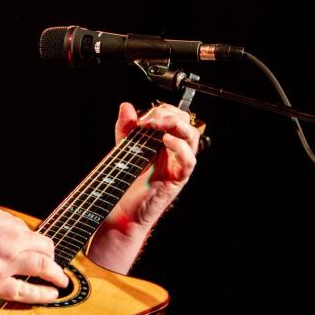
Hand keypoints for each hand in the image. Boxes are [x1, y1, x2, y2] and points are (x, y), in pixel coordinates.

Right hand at [0, 201, 67, 303]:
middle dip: (52, 256)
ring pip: (43, 268)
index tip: (33, 249)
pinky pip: (26, 291)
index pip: (29, 232)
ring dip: (56, 274)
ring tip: (62, 281)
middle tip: (55, 263)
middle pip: (44, 248)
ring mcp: (6, 262)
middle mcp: (12, 240)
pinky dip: (43, 294)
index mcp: (6, 222)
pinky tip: (52, 295)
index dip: (32, 243)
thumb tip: (0, 229)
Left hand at [113, 102, 199, 225]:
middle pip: (186, 123)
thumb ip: (125, 128)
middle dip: (170, 115)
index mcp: (164, 141)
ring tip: (158, 125)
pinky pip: (189, 161)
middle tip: (151, 120)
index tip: (144, 118)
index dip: (162, 111)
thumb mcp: (124, 147)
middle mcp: (174, 151)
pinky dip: (180, 147)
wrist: (122, 208)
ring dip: (176, 126)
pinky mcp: (177, 178)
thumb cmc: (126, 179)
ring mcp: (177, 164)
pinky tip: (166, 141)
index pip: (174, 116)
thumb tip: (126, 106)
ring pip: (192, 138)